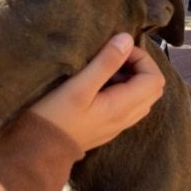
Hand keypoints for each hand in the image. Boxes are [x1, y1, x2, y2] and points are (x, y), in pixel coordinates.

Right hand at [29, 33, 164, 151]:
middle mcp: (124, 119)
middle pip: (152, 89)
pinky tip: (96, 89)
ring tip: (102, 73)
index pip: (154, 79)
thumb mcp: (77, 87)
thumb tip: (125, 39)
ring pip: (140, 99)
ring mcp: (115, 126)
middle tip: (111, 59)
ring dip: (129, 81)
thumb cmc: (53, 117)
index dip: (141, 59)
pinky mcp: (104, 129)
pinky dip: (120, 92)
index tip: (115, 51)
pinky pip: (126, 107)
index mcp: (122, 107)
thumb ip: (104, 63)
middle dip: (138, 68)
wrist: (36, 152)